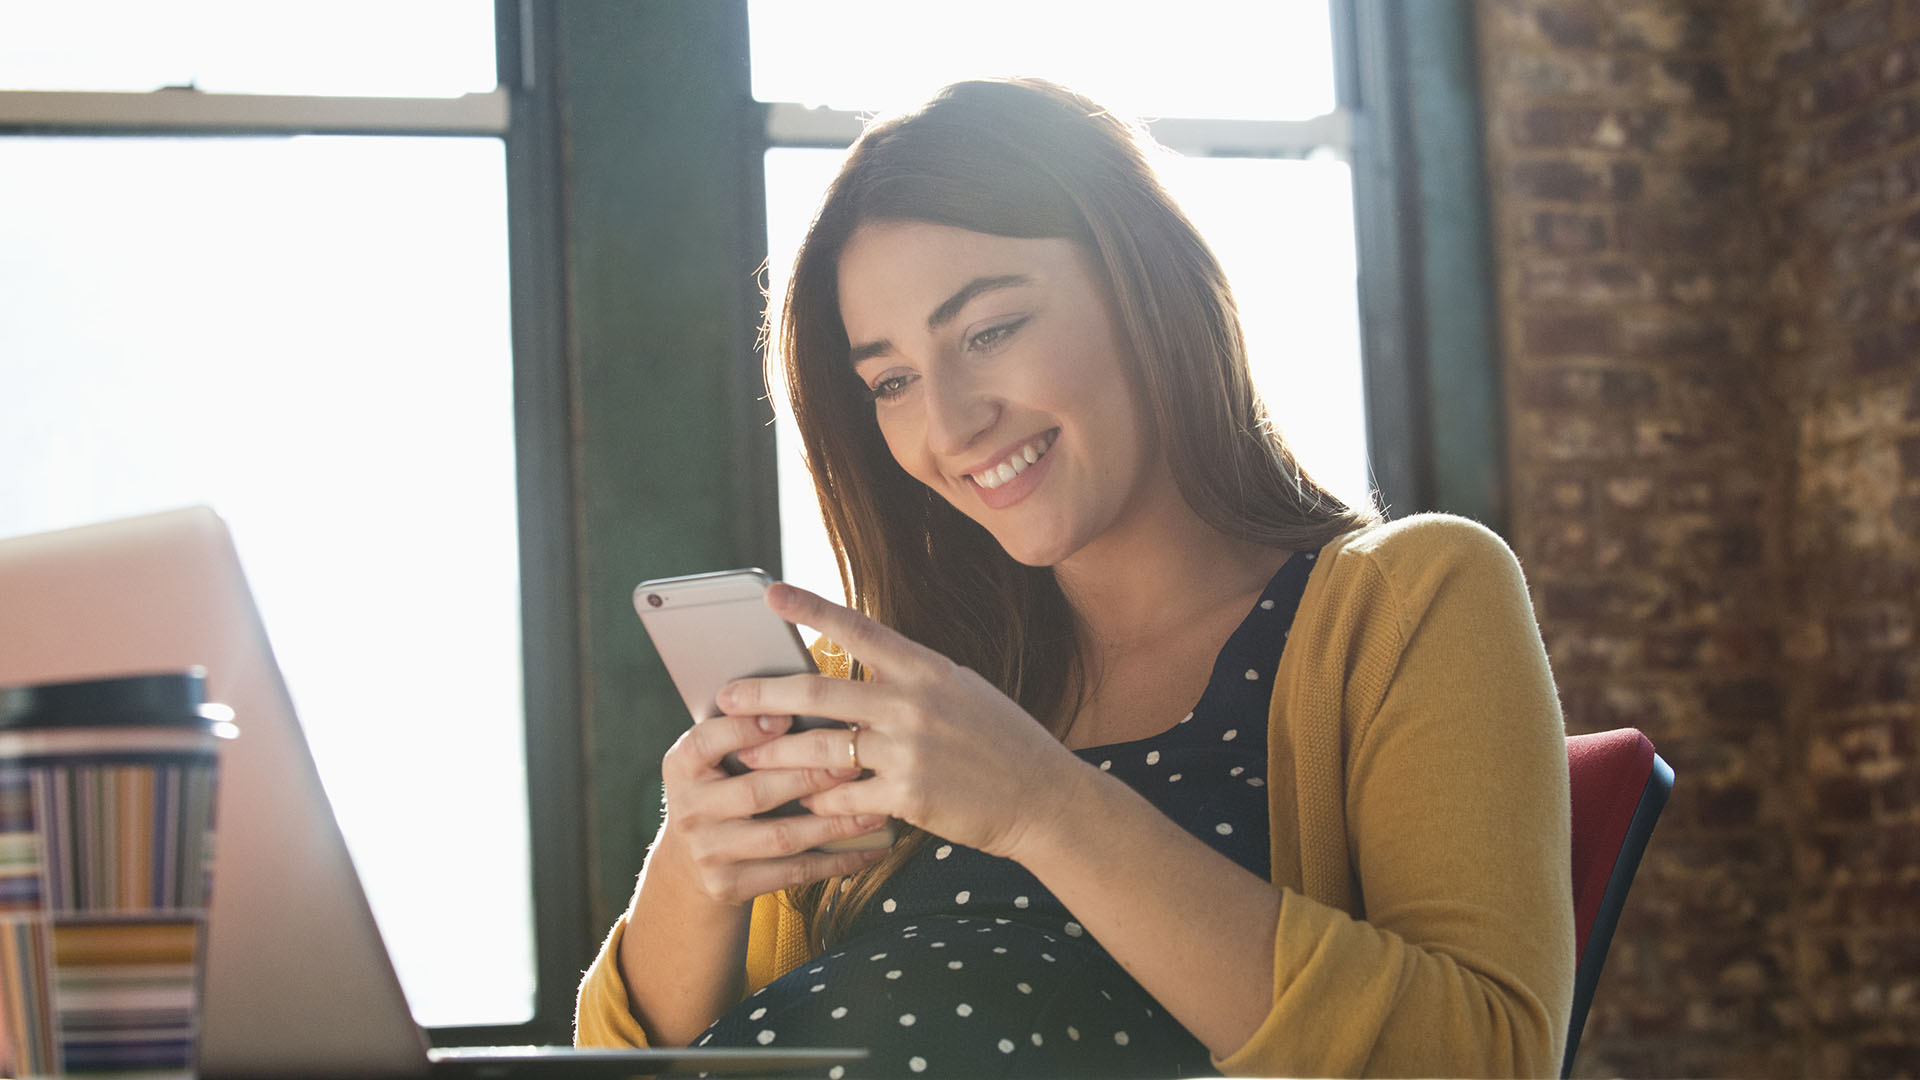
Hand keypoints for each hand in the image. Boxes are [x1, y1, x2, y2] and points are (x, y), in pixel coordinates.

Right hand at [657, 711, 888, 905]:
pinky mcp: (729, 885)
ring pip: (781, 836)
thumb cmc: (721, 788)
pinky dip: (837, 861)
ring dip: (833, 823)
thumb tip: (812, 697)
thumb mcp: (716, 758)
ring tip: (874, 809)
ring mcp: (708, 851)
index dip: (744, 730)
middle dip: (810, 776)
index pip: (706, 742)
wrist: (690, 863)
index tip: (786, 717)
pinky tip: (870, 848)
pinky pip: (793, 873)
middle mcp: (688, 809)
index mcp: (681, 765)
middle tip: (855, 763)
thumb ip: (747, 731)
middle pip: (756, 792)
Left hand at [720, 583, 1086, 859]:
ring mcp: (910, 749)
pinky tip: (803, 803)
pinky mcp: (909, 795)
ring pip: (819, 748)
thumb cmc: (999, 741)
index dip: (810, 608)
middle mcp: (914, 702)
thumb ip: (908, 681)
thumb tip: (853, 673)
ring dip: (776, 754)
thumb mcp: (960, 691)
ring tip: (746, 757)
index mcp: (925, 668)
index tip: (769, 593)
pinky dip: (819, 801)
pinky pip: (844, 796)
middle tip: (726, 696)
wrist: (1043, 796)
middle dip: (764, 693)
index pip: (858, 628)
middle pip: (819, 691)